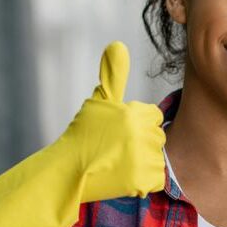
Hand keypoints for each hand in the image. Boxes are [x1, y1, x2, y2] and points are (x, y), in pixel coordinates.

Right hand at [64, 41, 166, 203]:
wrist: (68, 173)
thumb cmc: (83, 134)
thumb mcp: (99, 102)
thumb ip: (113, 74)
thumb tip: (118, 44)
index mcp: (134, 113)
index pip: (154, 117)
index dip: (136, 125)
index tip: (118, 133)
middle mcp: (142, 134)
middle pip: (157, 137)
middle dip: (140, 143)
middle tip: (116, 149)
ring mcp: (144, 159)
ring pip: (157, 158)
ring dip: (142, 163)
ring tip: (118, 163)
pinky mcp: (144, 181)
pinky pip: (156, 179)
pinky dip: (143, 182)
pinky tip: (123, 176)